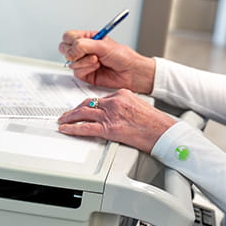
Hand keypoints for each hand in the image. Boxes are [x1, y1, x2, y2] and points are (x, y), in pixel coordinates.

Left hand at [57, 89, 175, 152]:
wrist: (162, 132)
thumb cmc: (154, 123)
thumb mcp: (138, 105)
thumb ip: (123, 105)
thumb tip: (113, 113)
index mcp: (121, 94)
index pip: (99, 97)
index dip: (88, 104)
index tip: (82, 107)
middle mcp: (114, 102)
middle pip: (88, 103)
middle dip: (75, 109)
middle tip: (67, 114)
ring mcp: (111, 115)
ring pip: (83, 113)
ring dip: (70, 117)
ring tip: (63, 120)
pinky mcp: (109, 128)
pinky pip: (85, 127)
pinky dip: (73, 128)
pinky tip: (66, 129)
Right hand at [59, 30, 155, 92]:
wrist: (131, 72)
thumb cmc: (123, 56)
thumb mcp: (103, 45)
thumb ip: (83, 45)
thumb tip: (70, 50)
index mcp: (88, 38)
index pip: (68, 36)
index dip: (71, 41)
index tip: (80, 44)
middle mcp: (84, 49)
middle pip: (64, 49)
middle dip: (74, 52)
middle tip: (86, 52)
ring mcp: (84, 62)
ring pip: (70, 61)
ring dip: (84, 61)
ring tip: (97, 60)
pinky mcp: (85, 74)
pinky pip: (77, 72)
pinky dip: (86, 69)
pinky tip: (97, 68)